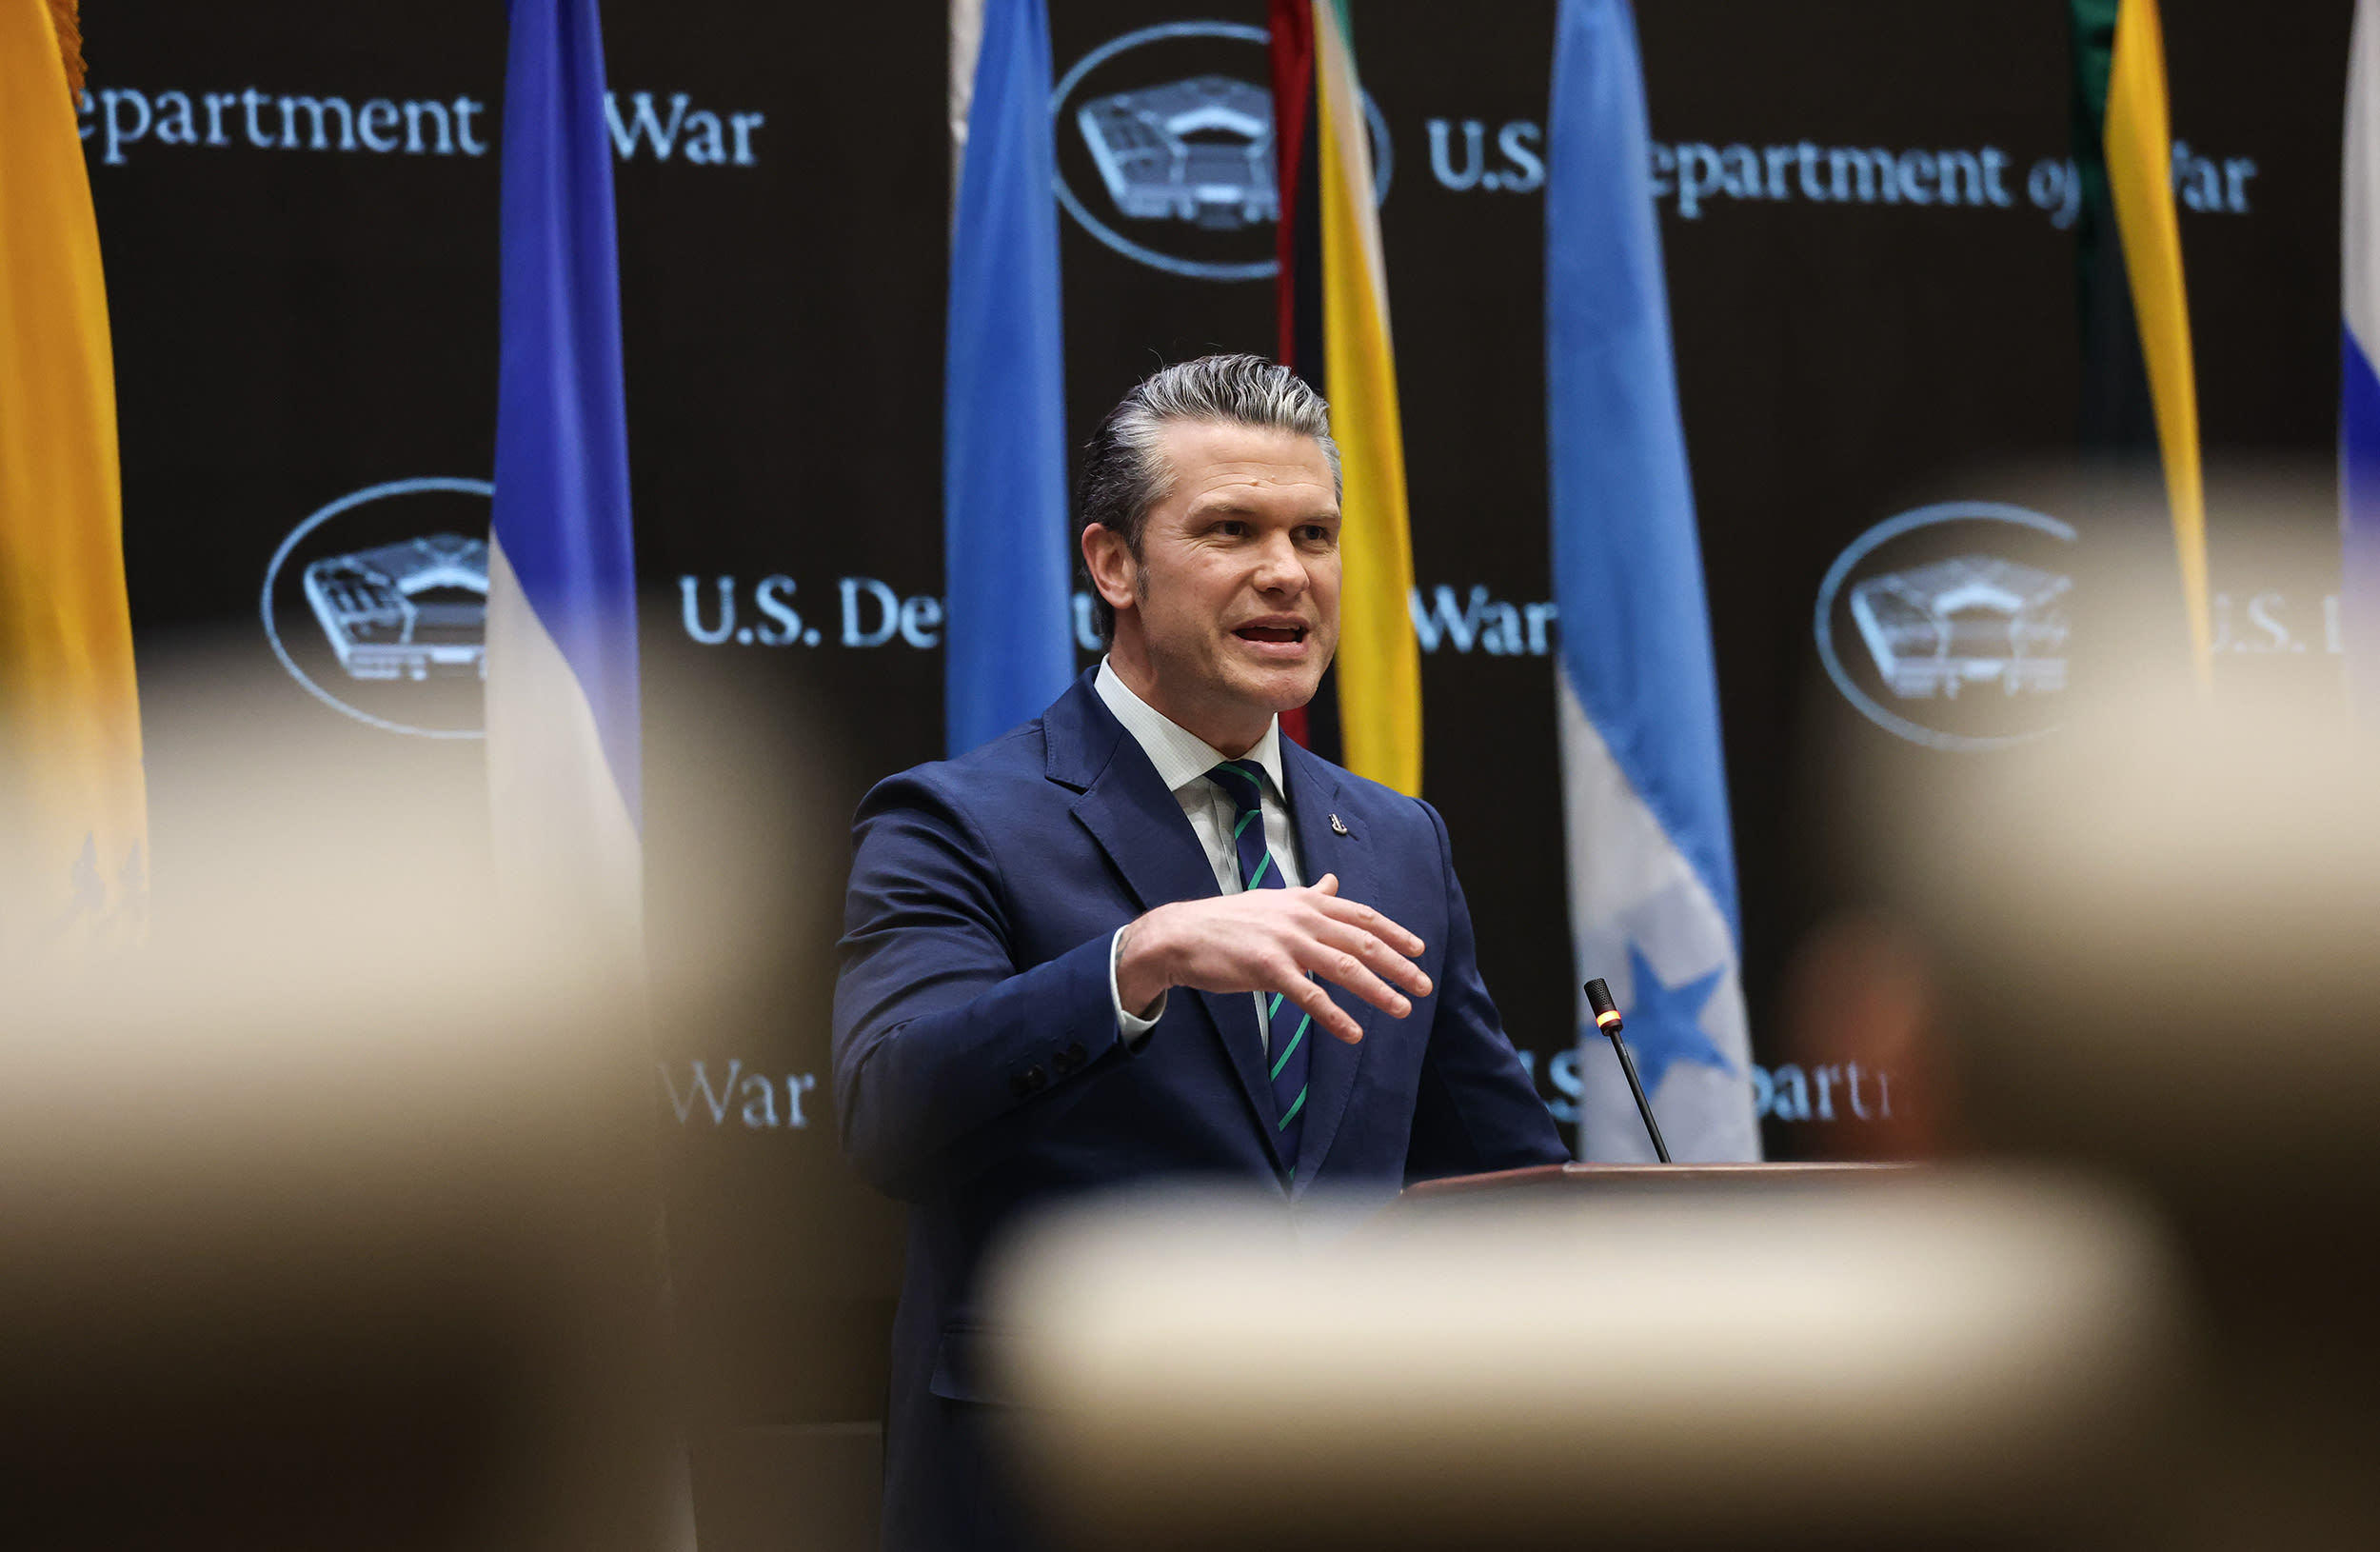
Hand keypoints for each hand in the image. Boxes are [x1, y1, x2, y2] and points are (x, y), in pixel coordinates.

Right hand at [1113, 874, 1429, 1044]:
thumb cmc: (1228, 921)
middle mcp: (1302, 918)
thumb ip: (1308, 896)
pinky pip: (1310, 995)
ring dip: (1378, 991)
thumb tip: (1332, 883)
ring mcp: (1286, 942)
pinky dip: (1336, 1017)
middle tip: (1423, 986)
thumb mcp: (1273, 901)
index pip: (1362, 916)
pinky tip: (1353, 1033)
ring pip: (1344, 968)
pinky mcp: (1268, 968)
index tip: (1419, 950)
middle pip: (1362, 942)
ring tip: (1401, 1009)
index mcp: (1306, 901)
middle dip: (1398, 965)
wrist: (1182, 935)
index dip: (1394, 933)